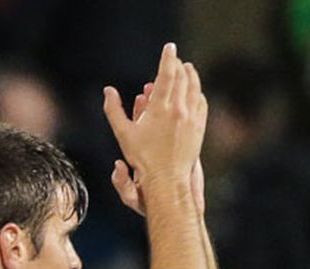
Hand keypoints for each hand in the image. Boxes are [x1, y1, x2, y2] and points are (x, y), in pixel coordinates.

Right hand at [103, 43, 206, 194]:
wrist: (167, 179)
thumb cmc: (142, 158)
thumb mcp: (123, 134)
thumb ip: (114, 110)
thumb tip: (108, 90)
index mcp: (160, 108)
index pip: (167, 74)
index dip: (168, 58)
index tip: (169, 47)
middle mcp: (179, 109)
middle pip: (183, 77)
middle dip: (179, 65)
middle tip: (175, 58)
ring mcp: (192, 117)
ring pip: (194, 87)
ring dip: (191, 74)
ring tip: (188, 68)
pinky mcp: (199, 126)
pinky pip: (201, 101)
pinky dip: (197, 91)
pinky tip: (195, 90)